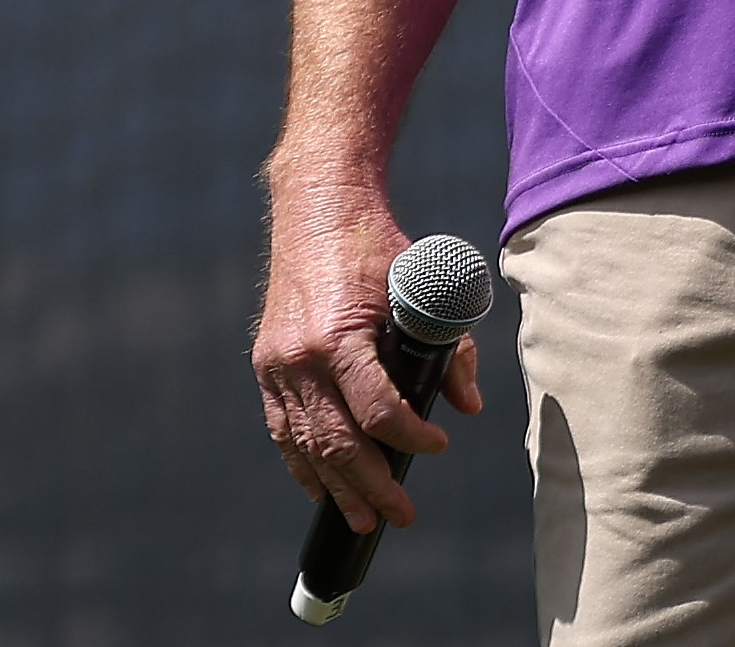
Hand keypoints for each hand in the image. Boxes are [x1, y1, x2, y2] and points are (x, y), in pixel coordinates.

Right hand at [253, 176, 478, 534]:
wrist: (317, 212)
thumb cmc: (380, 248)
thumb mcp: (425, 287)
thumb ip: (452, 347)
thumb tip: (468, 406)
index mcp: (338, 337)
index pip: (377, 409)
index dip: (410, 437)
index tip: (438, 446)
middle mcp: (299, 359)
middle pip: (336, 441)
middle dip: (371, 485)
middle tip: (402, 515)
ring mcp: (276, 366)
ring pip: (305, 444)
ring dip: (336, 488)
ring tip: (363, 522)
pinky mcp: (267, 368)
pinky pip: (283, 429)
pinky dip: (302, 463)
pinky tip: (321, 490)